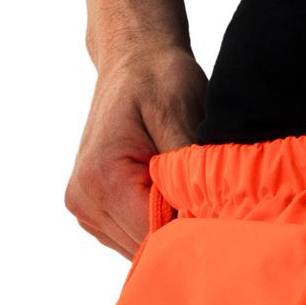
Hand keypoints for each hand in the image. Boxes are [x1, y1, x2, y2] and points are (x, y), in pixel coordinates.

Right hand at [63, 44, 205, 258]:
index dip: (192, 231)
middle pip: (146, 247)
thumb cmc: (158, 76)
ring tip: (185, 191)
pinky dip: (155, 224)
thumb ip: (187, 171)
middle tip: (212, 203)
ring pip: (140, 247)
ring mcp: (85, 210)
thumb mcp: (179, 112)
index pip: (154, 235)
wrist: (132, 57)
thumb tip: (207, 217)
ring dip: (168, 228)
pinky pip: (132, 237)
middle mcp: (85, 200)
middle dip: (181, 231)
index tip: (221, 215)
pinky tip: (167, 193)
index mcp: (101, 178)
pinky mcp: (93, 213)